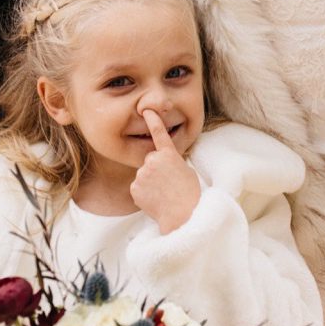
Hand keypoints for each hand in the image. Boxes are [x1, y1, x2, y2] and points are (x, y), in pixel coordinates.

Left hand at [130, 110, 201, 233]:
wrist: (182, 215)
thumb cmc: (189, 194)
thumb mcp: (185, 171)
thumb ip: (171, 162)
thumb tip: (162, 165)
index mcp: (169, 154)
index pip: (159, 132)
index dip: (153, 120)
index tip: (146, 110)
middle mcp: (152, 160)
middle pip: (150, 161)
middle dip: (155, 170)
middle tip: (168, 184)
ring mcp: (141, 174)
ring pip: (143, 175)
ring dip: (150, 183)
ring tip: (163, 194)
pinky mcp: (134, 188)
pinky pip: (138, 188)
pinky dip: (144, 194)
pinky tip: (155, 200)